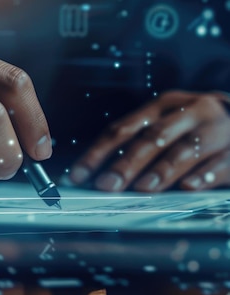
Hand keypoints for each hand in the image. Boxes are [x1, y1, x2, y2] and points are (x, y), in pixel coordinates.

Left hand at [68, 90, 229, 191]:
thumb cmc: (195, 129)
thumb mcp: (166, 126)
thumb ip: (136, 145)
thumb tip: (99, 175)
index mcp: (162, 105)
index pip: (122, 128)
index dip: (98, 153)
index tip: (79, 175)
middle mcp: (188, 112)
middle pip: (151, 139)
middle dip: (126, 164)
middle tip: (107, 185)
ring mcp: (216, 129)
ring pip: (183, 150)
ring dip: (160, 171)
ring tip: (142, 188)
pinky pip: (219, 163)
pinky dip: (202, 176)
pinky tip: (187, 187)